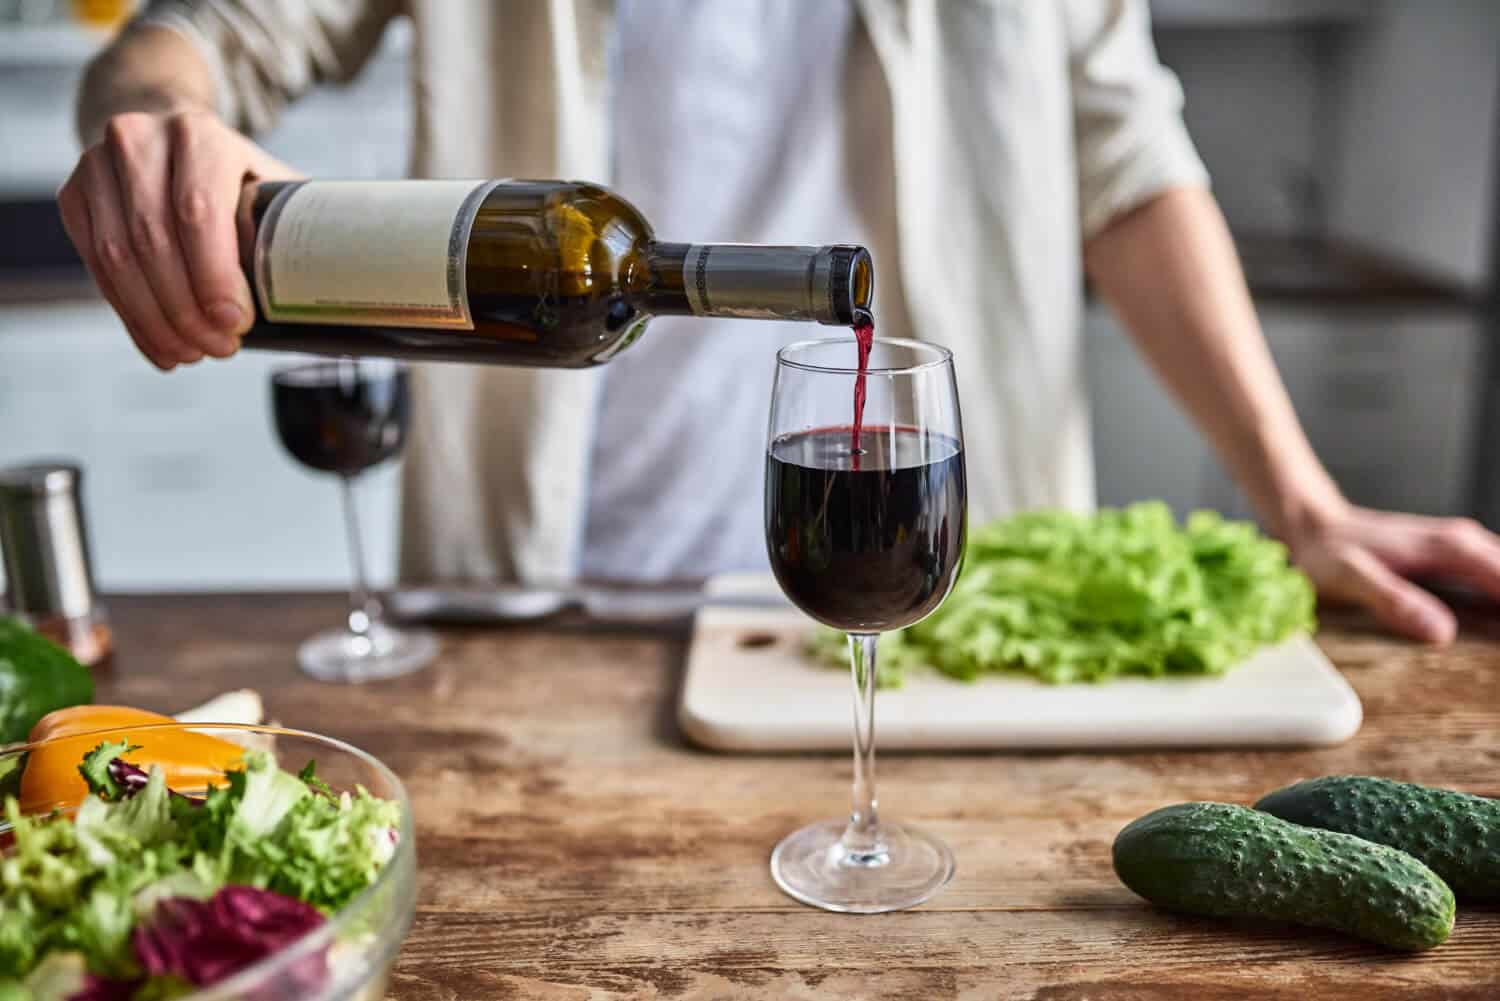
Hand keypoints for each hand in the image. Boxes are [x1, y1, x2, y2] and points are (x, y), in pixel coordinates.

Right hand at [57, 108, 298, 369]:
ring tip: (193, 354)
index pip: (199, 211)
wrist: (165, 134)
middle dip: (189, 310)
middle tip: (221, 348)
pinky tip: (162, 348)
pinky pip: (96, 269)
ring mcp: (97, 166)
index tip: (238, 323)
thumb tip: (343, 284)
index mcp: (199, 135)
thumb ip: (295, 224)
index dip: (215, 276)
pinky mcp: (74, 196)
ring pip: (118, 260)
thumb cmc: (234, 174)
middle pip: (155, 242)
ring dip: (158, 322)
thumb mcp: (268, 183)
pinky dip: (131, 318)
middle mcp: (139, 140)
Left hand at [1286, 503, 1499, 644]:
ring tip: (1497, 659)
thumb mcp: (1350, 577)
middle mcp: (1467, 544)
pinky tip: (1493, 638)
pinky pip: (1496, 585)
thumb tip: (1442, 633)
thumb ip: (1393, 600)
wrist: (1316, 527)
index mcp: (1453, 549)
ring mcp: (1465, 551)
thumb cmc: (1329, 552)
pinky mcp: (1458, 562)